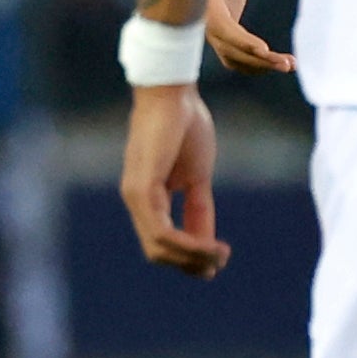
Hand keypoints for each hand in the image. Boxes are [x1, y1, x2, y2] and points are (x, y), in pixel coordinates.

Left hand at [120, 82, 227, 275]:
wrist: (174, 92)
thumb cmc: (184, 125)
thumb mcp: (197, 176)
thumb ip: (199, 208)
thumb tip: (206, 242)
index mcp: (148, 197)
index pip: (162, 243)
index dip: (189, 258)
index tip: (219, 259)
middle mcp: (136, 201)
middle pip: (158, 253)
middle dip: (191, 264)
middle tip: (221, 260)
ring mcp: (135, 196)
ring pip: (158, 248)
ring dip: (192, 258)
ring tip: (219, 254)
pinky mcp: (141, 188)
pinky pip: (161, 232)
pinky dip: (187, 244)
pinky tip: (209, 244)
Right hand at [206, 0, 291, 73]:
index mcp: (204, 4)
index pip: (222, 28)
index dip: (241, 42)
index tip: (264, 50)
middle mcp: (206, 23)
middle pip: (231, 50)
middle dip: (259, 60)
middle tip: (288, 65)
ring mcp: (215, 32)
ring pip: (236, 59)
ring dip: (262, 66)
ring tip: (291, 65)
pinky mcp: (227, 36)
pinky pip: (240, 58)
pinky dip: (258, 65)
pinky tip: (282, 64)